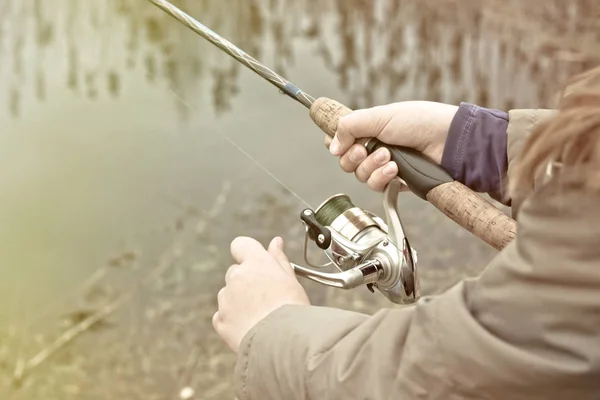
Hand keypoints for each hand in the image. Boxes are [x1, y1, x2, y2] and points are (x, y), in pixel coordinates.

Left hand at [213, 236, 309, 352]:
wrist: (283, 342)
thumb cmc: (292, 310)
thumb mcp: (291, 280)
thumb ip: (278, 259)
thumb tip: (275, 242)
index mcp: (255, 263)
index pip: (241, 244)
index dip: (247, 253)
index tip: (255, 263)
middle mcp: (236, 277)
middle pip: (235, 272)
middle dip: (246, 281)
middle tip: (266, 297)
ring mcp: (225, 298)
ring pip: (228, 294)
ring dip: (239, 301)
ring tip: (261, 317)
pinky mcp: (220, 320)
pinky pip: (222, 315)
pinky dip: (232, 319)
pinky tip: (250, 327)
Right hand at [326, 101, 457, 191]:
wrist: (448, 141)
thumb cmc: (420, 121)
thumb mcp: (379, 116)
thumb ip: (349, 127)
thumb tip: (331, 146)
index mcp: (369, 129)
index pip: (341, 140)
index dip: (337, 144)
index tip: (342, 143)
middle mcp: (374, 148)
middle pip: (346, 162)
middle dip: (354, 157)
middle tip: (365, 149)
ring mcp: (385, 166)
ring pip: (360, 176)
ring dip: (371, 167)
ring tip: (389, 158)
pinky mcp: (396, 182)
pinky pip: (377, 187)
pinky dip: (382, 178)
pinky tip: (395, 170)